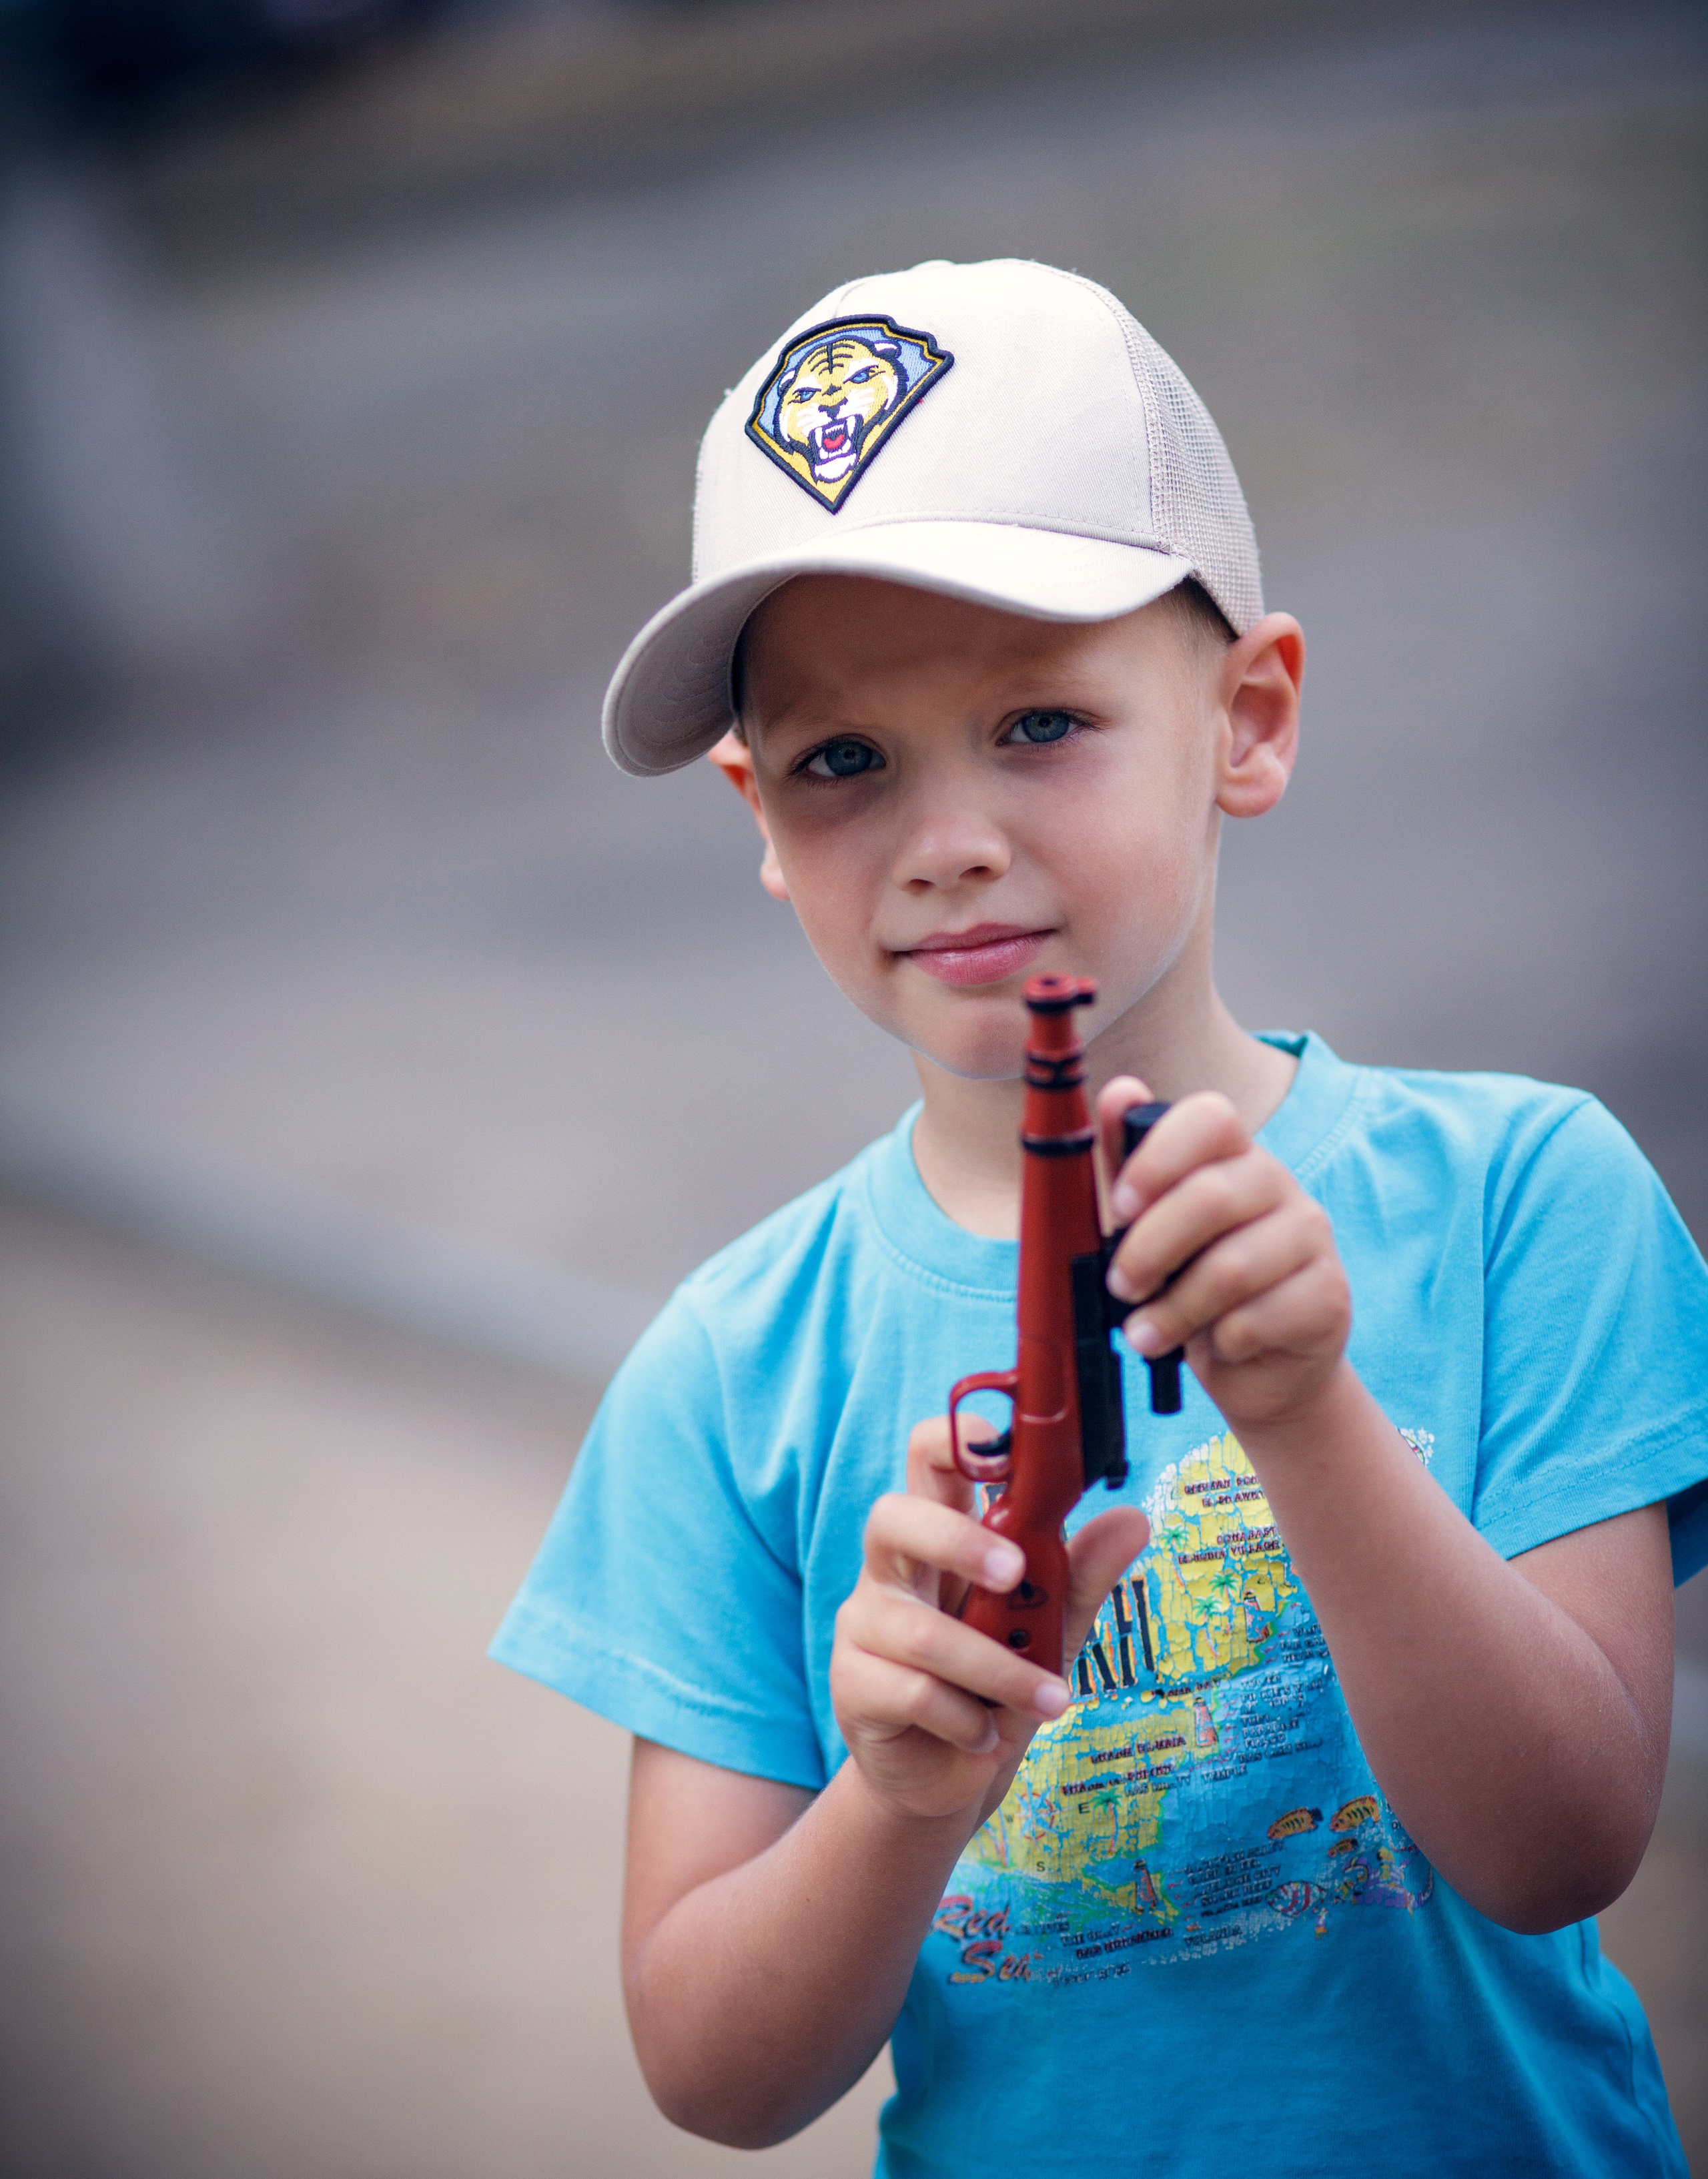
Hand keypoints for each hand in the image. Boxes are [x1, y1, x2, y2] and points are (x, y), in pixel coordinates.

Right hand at [830, 1416, 1147, 1827]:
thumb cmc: (996, 1686)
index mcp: (940, 1537)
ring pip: (923, 1633)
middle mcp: (893, 1570)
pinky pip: (912, 1692)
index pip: (930, 1461)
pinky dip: (965, 1718)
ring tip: (1050, 1700)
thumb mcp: (1050, 1629)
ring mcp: (864, 1626)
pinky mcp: (852, 1685)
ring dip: (999, 1671)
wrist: (950, 1778)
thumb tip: (1134, 1519)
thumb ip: (1080, 1575)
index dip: (954, 1438)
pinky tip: (984, 1733)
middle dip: (957, 1541)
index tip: (1001, 1443)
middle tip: (1015, 1574)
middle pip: (894, 1518)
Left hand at [1099, 1077, 1350, 1430]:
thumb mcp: (1152, 1228)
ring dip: (1174, 1310)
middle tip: (1121, 1285)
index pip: (1210, 1118)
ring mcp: (1311, 1239)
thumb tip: (1118, 1092)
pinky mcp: (1329, 1297)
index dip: (1158, 1157)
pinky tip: (1214, 1346)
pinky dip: (1218, 1342)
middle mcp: (1279, 1185)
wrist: (1260, 1366)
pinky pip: (1256, 1319)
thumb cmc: (1196, 1285)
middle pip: (1211, 1197)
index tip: (1121, 1207)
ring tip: (1148, 1333)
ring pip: (1231, 1268)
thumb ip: (1131, 1165)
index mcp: (1233, 1156)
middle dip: (1148, 1250)